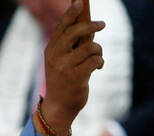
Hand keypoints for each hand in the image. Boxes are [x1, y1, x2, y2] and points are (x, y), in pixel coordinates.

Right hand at [38, 0, 105, 135]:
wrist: (59, 107)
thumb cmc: (63, 81)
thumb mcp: (62, 61)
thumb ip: (72, 46)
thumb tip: (89, 28)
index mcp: (51, 49)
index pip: (62, 26)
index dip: (71, 12)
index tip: (80, 2)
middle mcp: (57, 56)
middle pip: (76, 32)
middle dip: (91, 25)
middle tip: (102, 24)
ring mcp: (66, 67)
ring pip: (90, 47)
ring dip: (98, 50)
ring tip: (97, 57)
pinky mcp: (77, 77)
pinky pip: (95, 61)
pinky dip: (100, 62)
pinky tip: (97, 67)